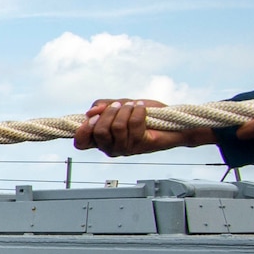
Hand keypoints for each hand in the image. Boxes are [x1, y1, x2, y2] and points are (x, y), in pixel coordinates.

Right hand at [73, 99, 188, 156]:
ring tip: (135, 106)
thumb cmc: (144, 113)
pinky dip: (138, 111)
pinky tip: (143, 108)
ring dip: (126, 110)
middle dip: (109, 113)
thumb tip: (90, 112)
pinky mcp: (140, 145)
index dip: (83, 130)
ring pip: (117, 127)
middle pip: (99, 132)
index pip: (80, 143)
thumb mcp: (120, 104)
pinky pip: (134, 124)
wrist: (173, 121)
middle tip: (119, 105)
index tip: (93, 116)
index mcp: (101, 140)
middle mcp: (110, 148)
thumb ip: (102, 106)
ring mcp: (125, 149)